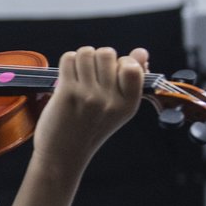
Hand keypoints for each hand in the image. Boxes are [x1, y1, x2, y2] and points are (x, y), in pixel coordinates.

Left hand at [32, 46, 147, 170]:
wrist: (63, 154)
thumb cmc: (90, 129)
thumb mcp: (119, 109)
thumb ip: (132, 80)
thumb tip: (141, 52)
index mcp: (128, 104)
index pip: (131, 66)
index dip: (119, 62)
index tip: (111, 75)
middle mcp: (110, 100)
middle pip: (107, 53)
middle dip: (98, 59)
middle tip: (91, 77)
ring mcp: (89, 96)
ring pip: (86, 52)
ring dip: (81, 60)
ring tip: (79, 76)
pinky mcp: (67, 93)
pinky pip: (69, 58)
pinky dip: (67, 63)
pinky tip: (67, 78)